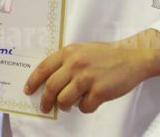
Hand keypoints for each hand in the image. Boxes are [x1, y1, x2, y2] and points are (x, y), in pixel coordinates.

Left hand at [24, 28, 159, 114]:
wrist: (131, 57)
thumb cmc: (104, 55)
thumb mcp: (81, 50)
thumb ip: (66, 61)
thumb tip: (49, 80)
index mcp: (68, 53)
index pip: (43, 68)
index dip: (33, 81)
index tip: (28, 90)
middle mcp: (75, 64)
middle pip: (51, 87)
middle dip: (45, 100)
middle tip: (44, 107)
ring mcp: (87, 78)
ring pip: (64, 100)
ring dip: (63, 106)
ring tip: (67, 106)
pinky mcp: (100, 91)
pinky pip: (84, 107)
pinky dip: (84, 108)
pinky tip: (89, 102)